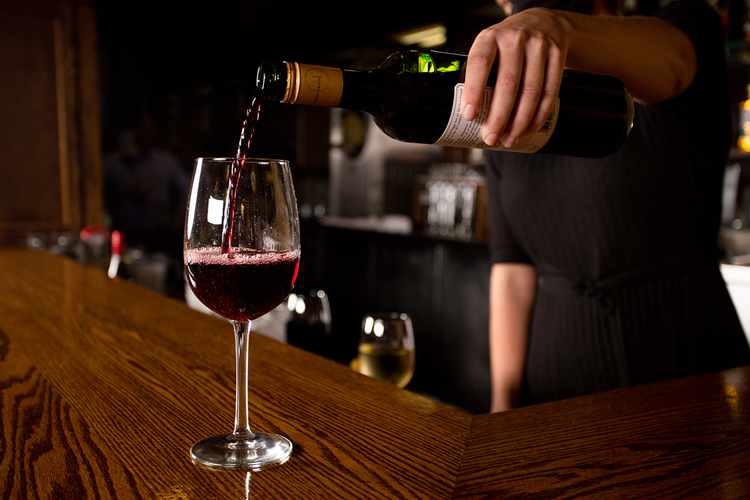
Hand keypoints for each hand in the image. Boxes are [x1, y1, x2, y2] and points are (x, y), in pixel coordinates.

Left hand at [460, 8, 574, 146]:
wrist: (544, 21)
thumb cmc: (507, 44)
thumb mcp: (489, 46)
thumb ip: (480, 72)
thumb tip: (469, 115)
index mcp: (490, 38)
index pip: (480, 64)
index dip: (473, 91)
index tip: (469, 116)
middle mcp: (514, 39)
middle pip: (508, 83)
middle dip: (499, 116)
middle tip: (491, 137)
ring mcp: (538, 45)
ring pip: (531, 90)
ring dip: (520, 120)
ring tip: (510, 139)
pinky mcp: (556, 55)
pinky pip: (550, 90)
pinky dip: (540, 113)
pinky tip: (531, 127)